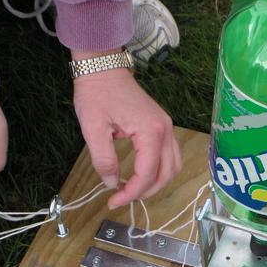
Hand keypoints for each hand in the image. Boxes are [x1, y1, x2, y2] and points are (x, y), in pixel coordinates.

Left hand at [72, 49, 181, 208]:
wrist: (103, 67)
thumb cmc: (97, 93)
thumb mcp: (93, 128)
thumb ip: (104, 159)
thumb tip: (112, 182)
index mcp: (151, 131)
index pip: (147, 173)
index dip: (131, 192)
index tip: (112, 200)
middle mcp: (165, 130)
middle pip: (167, 173)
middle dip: (146, 192)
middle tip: (123, 199)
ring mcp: (166, 127)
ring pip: (173, 165)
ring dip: (157, 182)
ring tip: (134, 190)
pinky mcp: (162, 125)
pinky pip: (169, 154)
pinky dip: (159, 169)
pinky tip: (142, 174)